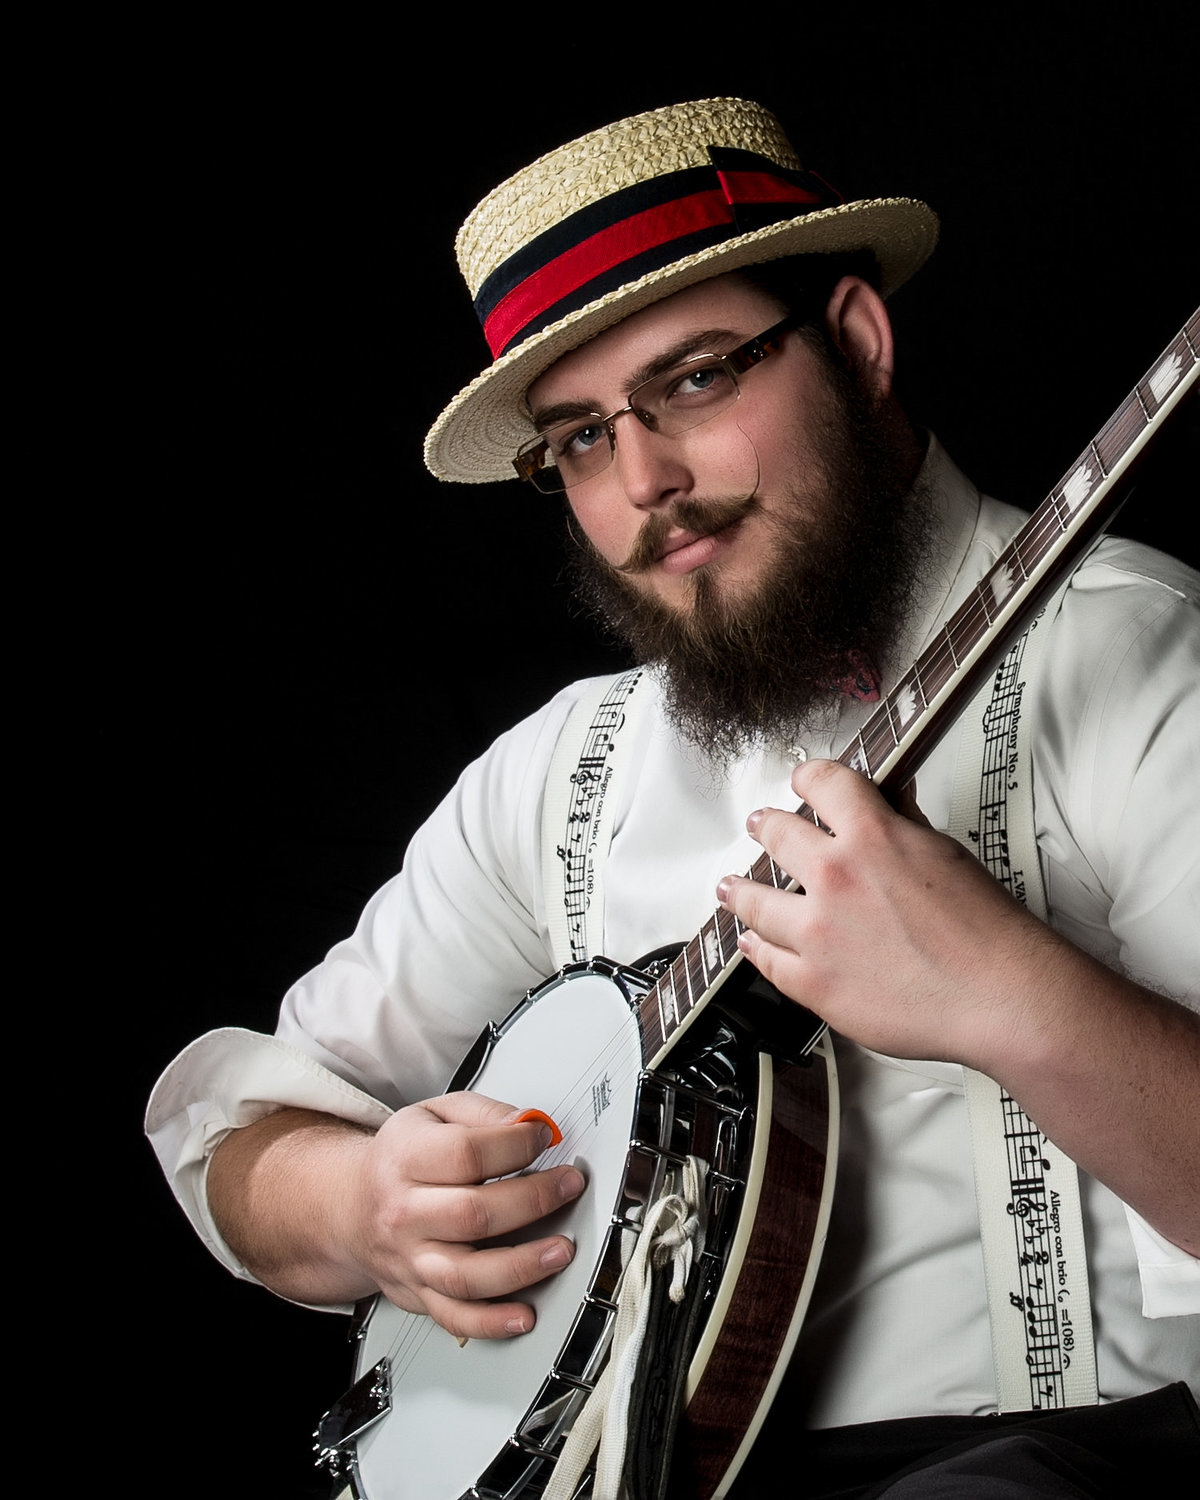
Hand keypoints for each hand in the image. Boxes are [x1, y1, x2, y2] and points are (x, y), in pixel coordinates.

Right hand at [208, 1093, 585, 1341]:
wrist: (351, 1208)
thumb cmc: (402, 1159)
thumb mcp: (433, 1114)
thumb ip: (482, 1113)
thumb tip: (528, 1122)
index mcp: (406, 1159)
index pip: (466, 1153)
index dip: (515, 1145)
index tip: (543, 1138)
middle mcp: (405, 1212)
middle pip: (473, 1214)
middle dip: (533, 1200)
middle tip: (568, 1185)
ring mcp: (412, 1258)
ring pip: (466, 1275)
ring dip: (522, 1266)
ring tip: (560, 1249)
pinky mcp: (420, 1293)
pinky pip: (455, 1317)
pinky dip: (492, 1323)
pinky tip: (524, 1315)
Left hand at [715, 758, 1054, 1067]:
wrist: (1000, 995)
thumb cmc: (985, 932)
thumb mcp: (946, 854)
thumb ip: (907, 824)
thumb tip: (893, 801)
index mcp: (872, 836)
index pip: (822, 782)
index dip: (807, 777)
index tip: (802, 782)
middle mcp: (835, 877)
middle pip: (776, 836)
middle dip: (765, 828)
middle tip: (759, 827)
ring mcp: (818, 932)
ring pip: (755, 901)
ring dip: (739, 890)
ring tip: (730, 888)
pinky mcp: (813, 983)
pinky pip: (767, 960)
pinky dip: (755, 948)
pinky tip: (750, 943)